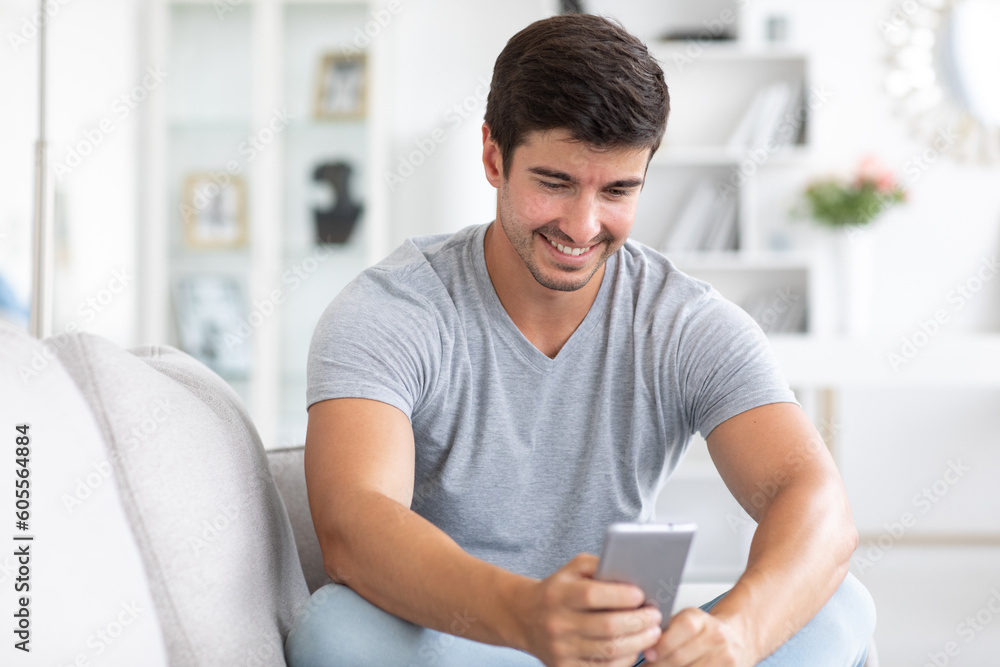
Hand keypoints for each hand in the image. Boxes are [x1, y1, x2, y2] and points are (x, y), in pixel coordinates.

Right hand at [515, 554, 663, 666]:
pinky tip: (634, 648)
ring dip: (638, 642)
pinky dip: (624, 660)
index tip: (641, 595)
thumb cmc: (557, 590)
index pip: (592, 595)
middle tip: (655, 616)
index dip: (621, 596)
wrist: (525, 618)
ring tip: (652, 633)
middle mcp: (557, 623)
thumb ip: (598, 565)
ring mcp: (561, 649)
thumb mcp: (571, 569)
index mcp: (558, 594)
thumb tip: (632, 572)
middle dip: (638, 621)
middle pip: (607, 626)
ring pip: (609, 650)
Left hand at [642, 607, 751, 666]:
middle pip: (681, 657)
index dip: (663, 644)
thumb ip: (665, 629)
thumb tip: (641, 642)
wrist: (736, 639)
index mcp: (701, 619)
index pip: (682, 629)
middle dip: (658, 666)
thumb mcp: (684, 621)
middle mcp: (716, 637)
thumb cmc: (702, 631)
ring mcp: (725, 657)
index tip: (648, 654)